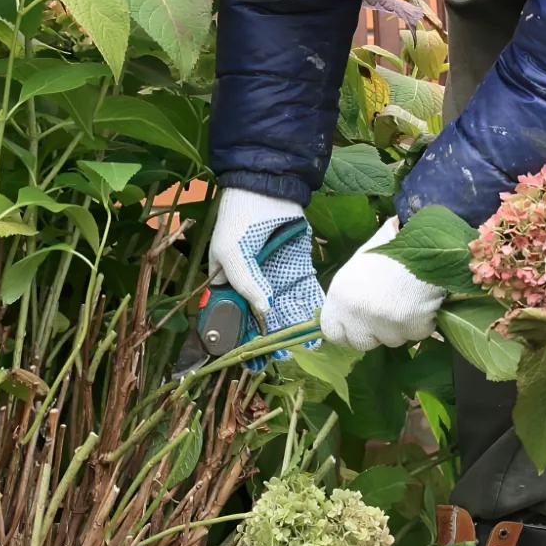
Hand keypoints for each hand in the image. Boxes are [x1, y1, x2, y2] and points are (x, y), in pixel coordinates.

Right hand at [209, 189, 324, 355]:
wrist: (268, 186)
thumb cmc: (239, 219)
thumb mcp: (232, 252)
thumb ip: (246, 284)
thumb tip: (264, 311)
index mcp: (228, 282)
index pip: (233, 316)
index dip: (241, 337)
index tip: (251, 357)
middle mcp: (252, 283)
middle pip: (260, 318)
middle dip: (270, 338)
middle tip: (282, 358)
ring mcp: (275, 276)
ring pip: (284, 308)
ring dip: (292, 327)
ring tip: (303, 348)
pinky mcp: (297, 268)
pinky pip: (304, 292)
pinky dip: (309, 307)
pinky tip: (317, 325)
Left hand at [321, 218, 444, 350]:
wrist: (426, 240)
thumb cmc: (390, 248)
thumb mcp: (358, 265)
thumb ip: (350, 293)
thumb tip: (347, 313)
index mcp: (339, 296)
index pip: (332, 332)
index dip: (348, 331)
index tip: (360, 326)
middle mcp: (356, 312)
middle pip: (362, 342)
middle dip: (376, 333)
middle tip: (389, 312)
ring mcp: (383, 322)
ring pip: (392, 340)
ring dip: (401, 327)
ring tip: (409, 299)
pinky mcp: (411, 325)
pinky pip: (417, 334)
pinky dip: (424, 322)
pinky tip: (425, 300)